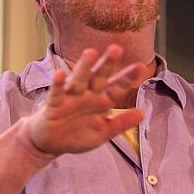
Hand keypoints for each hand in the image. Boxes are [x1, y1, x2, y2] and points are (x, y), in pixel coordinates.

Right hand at [24, 45, 145, 156]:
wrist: (50, 144)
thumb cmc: (77, 135)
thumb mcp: (103, 132)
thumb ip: (121, 123)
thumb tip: (143, 113)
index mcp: (101, 102)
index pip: (117, 88)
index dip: (127, 78)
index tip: (140, 67)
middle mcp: (87, 95)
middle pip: (99, 77)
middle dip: (107, 64)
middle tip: (116, 49)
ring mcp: (70, 98)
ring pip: (79, 80)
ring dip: (84, 67)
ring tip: (90, 53)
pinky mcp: (54, 104)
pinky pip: (56, 93)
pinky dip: (58, 84)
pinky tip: (60, 74)